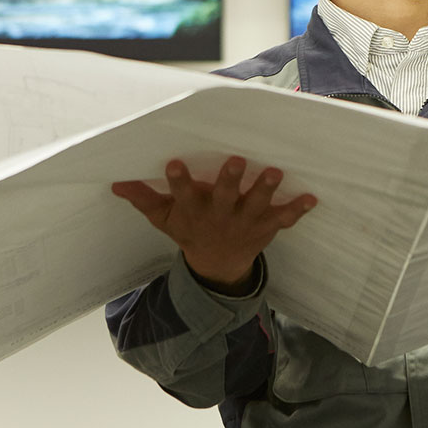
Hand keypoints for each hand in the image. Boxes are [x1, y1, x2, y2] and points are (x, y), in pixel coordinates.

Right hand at [112, 156, 315, 291]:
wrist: (218, 266)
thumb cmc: (190, 231)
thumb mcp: (164, 220)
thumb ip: (144, 200)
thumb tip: (116, 182)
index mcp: (194, 212)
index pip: (182, 195)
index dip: (179, 181)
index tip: (175, 163)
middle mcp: (220, 217)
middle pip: (224, 198)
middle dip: (229, 180)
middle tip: (235, 160)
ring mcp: (245, 222)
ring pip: (256, 205)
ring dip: (265, 189)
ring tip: (274, 172)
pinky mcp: (266, 227)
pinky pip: (284, 220)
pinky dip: (297, 210)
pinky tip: (311, 199)